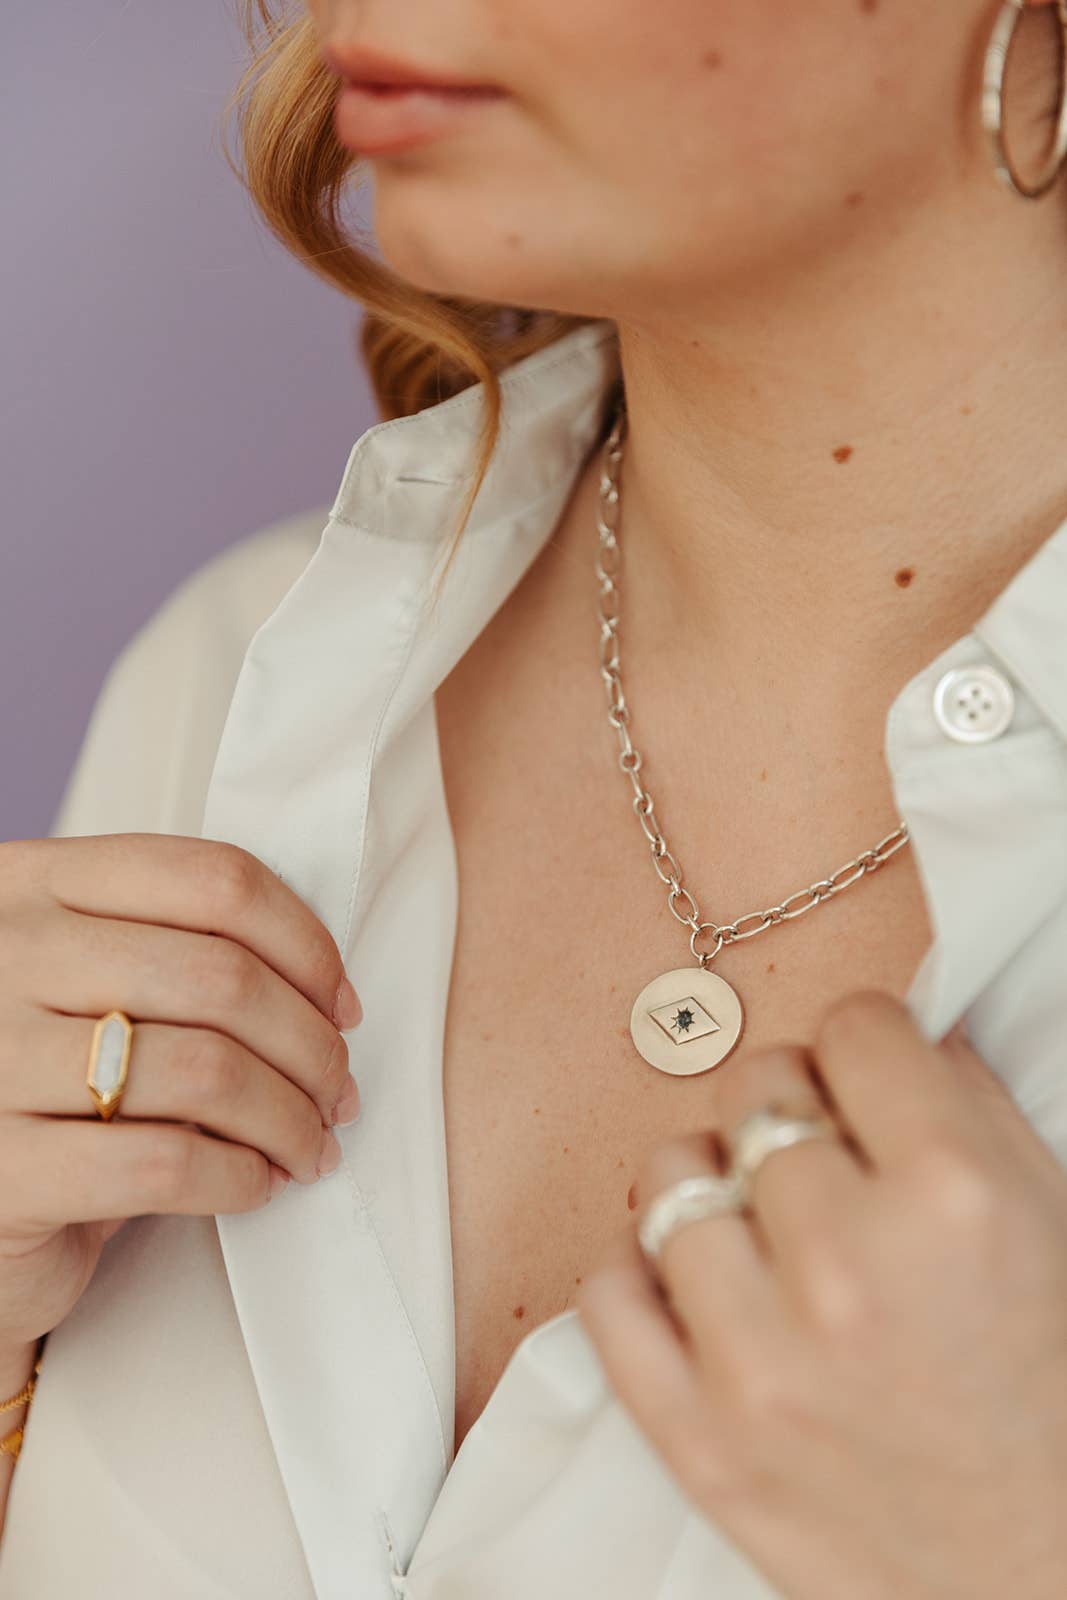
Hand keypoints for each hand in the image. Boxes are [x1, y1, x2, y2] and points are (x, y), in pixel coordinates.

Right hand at [0, 833, 362, 1350]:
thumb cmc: (44, 1089)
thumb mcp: (91, 987)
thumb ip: (179, 955)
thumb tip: (325, 994)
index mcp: (34, 884)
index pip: (213, 879)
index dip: (303, 944)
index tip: (340, 1004)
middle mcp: (4, 955)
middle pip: (223, 976)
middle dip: (309, 1044)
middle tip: (336, 1091)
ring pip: (206, 1069)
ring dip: (287, 1117)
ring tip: (308, 1145)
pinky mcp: (2, 1171)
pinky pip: (163, 1163)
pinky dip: (237, 1176)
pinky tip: (253, 1183)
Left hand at [576, 990, 1066, 1599]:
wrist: (1042, 1579)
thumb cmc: (1057, 1404)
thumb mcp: (1051, 1223)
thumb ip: (966, 1109)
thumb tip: (890, 1034)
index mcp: (955, 1200)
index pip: (854, 1028)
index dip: (868, 1046)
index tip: (868, 1075)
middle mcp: (850, 1270)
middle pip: (758, 1091)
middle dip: (797, 1111)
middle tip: (827, 1161)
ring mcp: (760, 1361)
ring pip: (673, 1175)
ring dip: (719, 1186)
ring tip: (768, 1231)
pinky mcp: (696, 1439)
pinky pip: (607, 1291)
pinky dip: (643, 1271)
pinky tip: (699, 1284)